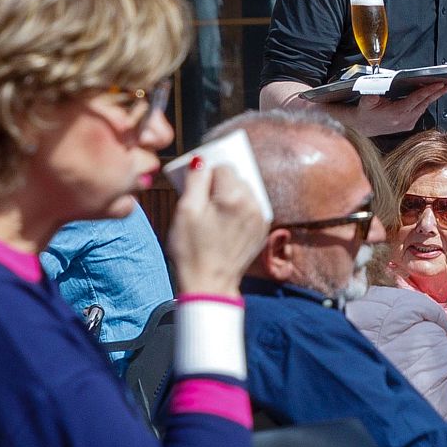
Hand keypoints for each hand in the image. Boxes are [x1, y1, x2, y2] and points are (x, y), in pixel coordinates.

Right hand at [166, 160, 267, 297]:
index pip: (223, 166)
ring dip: (230, 195)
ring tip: (214, 214)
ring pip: (245, 191)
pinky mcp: (261, 230)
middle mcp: (253, 204)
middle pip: (236, 177)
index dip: (206, 174)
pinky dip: (239, 208)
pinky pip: (251, 207)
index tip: (197, 187)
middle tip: (203, 202)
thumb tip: (202, 161)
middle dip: (219, 184)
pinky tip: (224, 222)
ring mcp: (260, 218)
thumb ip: (195, 180)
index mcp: (233, 197)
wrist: (208, 285)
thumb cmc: (192, 250)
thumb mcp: (185, 211)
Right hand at [347, 79, 446, 134]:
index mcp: (397, 113)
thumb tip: (377, 87)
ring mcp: (407, 123)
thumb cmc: (365, 113)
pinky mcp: (407, 125)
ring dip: (433, 97)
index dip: (430, 90)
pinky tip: (429, 95)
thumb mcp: (366, 101)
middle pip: (425, 103)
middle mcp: (404, 120)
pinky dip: (425, 102)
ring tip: (443, 87)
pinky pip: (420, 111)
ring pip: (424, 107)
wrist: (361, 127)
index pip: (417, 99)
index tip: (440, 84)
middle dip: (438, 93)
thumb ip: (371, 94)